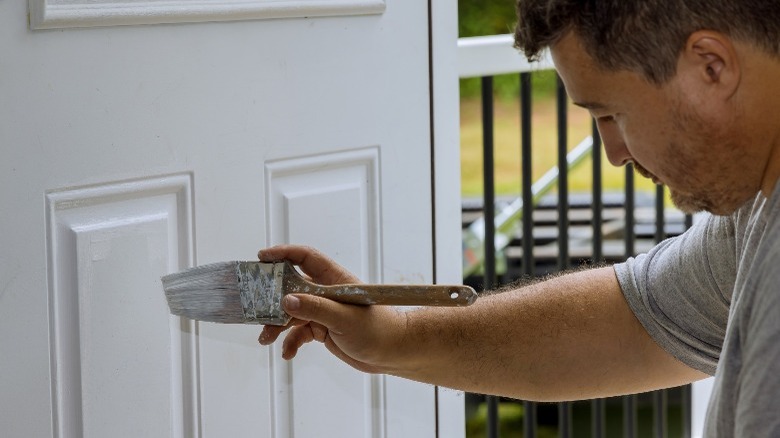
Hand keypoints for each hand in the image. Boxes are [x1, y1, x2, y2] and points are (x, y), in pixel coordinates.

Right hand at [256, 245, 406, 373]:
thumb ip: (315, 309)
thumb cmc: (379, 329)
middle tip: (255, 305)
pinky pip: (299, 332)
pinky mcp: (323, 328)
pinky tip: (288, 354)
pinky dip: (291, 342)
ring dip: (277, 325)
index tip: (262, 257)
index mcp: (335, 279)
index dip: (284, 254)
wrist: (393, 353)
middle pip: (292, 286)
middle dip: (272, 296)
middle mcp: (326, 292)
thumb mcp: (344, 319)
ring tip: (266, 338)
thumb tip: (286, 300)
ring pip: (292, 312)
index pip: (306, 257)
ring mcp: (324, 310)